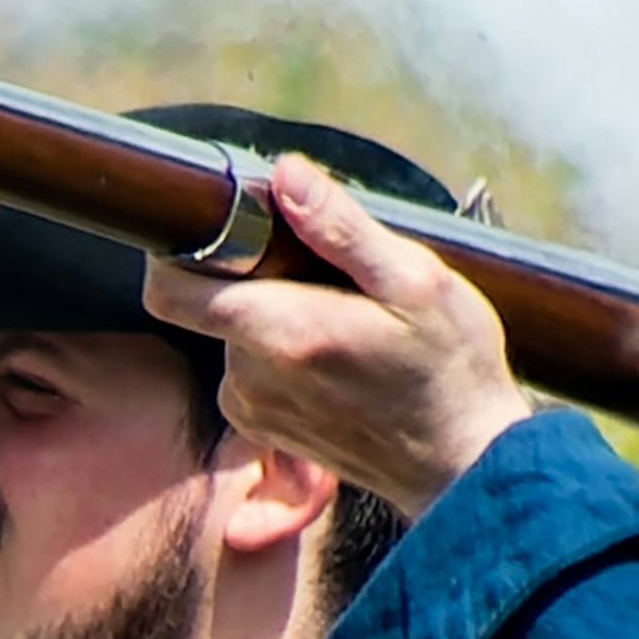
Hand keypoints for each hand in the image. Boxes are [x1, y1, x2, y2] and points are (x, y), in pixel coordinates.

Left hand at [136, 156, 538, 510]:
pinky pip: (251, 369)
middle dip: (255, 277)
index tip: (231, 230)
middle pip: (212, 302)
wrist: (467, 463)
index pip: (171, 289)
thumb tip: (284, 175)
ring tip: (344, 319)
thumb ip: (340, 227)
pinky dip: (282, 352)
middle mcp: (250, 377)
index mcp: (280, 333)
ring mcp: (254, 408)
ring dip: (275, 316)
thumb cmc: (451, 369)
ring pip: (234, 334)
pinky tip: (338, 355)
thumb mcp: (416, 280)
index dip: (182, 250)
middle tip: (326, 274)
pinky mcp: (266, 429)